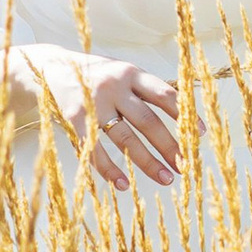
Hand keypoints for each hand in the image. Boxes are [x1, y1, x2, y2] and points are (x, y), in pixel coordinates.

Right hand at [13, 47, 179, 186]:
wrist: (50, 67)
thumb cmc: (96, 75)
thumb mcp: (121, 72)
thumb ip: (144, 90)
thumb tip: (183, 117)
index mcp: (131, 73)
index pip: (164, 94)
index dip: (184, 114)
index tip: (201, 133)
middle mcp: (115, 86)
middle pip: (148, 120)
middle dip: (169, 145)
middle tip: (186, 166)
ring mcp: (94, 102)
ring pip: (126, 138)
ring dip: (147, 162)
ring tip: (166, 179)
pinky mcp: (75, 117)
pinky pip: (95, 149)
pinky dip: (109, 169)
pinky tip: (123, 184)